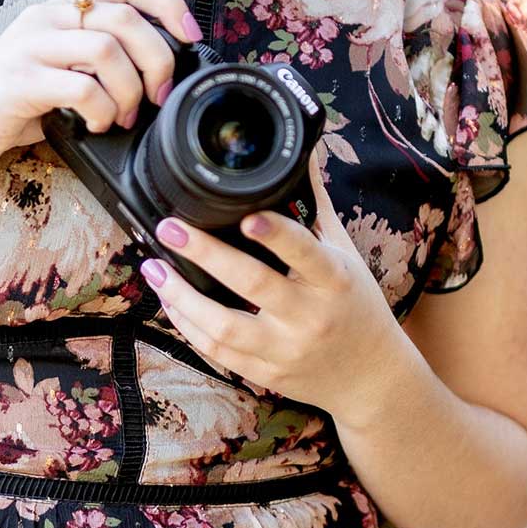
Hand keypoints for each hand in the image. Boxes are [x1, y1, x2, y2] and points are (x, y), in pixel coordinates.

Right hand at [0, 0, 199, 174]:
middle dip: (158, 61)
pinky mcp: (19, 78)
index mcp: (64, 7)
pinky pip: (82, 86)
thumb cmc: (15, 101)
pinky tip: (96, 124)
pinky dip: (102, 110)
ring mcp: (31, 44)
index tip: (190, 36)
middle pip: (127, 19)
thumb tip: (164, 72)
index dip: (168, 3)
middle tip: (158, 95)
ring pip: (108, 50)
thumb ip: (101, 57)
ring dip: (130, 91)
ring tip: (123, 116)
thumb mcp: (62, 66)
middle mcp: (48, 16)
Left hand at [140, 144, 400, 428]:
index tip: (247, 217)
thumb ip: (316, 204)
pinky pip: (218, 352)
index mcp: (334, 279)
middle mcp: (310, 316)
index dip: (276, 235)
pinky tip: (169, 300)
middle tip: (170, 229)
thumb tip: (301, 150)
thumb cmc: (356, 302)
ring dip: (181, 297)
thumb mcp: (345, 252)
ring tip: (154, 268)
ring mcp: (286, 349)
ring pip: (224, 328)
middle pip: (253, 285)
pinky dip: (188, 325)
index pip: (305, 251)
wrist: (372, 377)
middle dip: (206, 254)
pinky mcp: (266, 373)